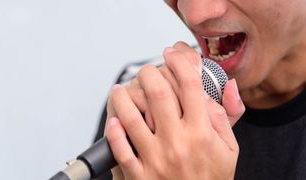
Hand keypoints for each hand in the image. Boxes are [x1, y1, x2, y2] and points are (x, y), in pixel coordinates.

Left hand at [105, 42, 244, 179]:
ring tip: (121, 90)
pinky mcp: (140, 175)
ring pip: (131, 117)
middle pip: (158, 92)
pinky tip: (114, 119)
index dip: (180, 62)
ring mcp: (156, 159)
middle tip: (147, 70)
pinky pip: (120, 148)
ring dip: (122, 97)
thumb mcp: (229, 149)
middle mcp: (178, 142)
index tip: (171, 54)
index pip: (190, 85)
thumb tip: (226, 86)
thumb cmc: (211, 178)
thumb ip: (227, 116)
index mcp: (202, 133)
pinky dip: (114, 130)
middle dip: (150, 72)